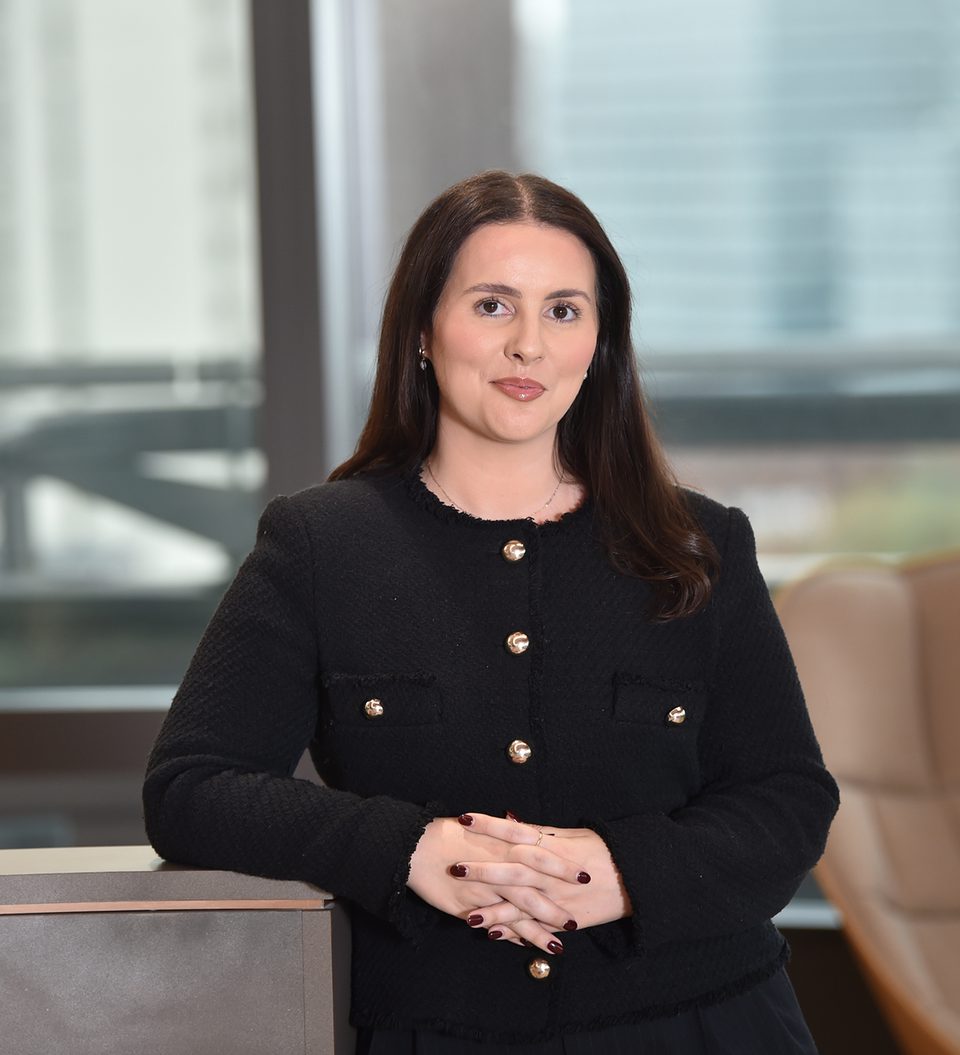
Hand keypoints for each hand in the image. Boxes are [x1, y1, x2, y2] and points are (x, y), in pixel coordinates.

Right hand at [407, 815, 584, 952]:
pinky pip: (495, 923)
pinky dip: (511, 936)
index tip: (584, 875)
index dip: (563, 866)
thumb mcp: (483, 827)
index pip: (541, 854)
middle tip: (577, 920)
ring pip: (518, 911)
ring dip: (539, 930)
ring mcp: (485, 888)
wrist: (416, 846)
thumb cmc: (450, 832)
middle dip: (556, 904)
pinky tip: (525, 947)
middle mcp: (499, 865)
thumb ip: (507, 835)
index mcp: (505, 842)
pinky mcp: (470, 906)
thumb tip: (528, 832)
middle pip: (535, 887)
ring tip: (559, 946)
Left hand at [456, 813, 630, 940]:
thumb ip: (539, 832)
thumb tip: (510, 820)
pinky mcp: (566, 918)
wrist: (635, 878)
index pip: (515, 830)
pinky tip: (494, 934)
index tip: (464, 818)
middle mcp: (552, 871)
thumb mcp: (571, 834)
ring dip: (495, 910)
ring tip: (468, 917)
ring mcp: (558, 897)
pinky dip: (515, 930)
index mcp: (552, 845)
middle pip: (513, 868)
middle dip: (484, 870)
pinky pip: (536, 925)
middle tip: (457, 868)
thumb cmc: (602, 849)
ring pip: (522, 903)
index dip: (489, 824)